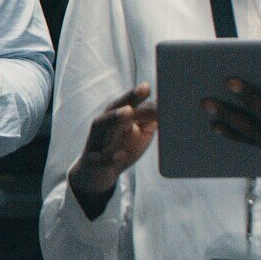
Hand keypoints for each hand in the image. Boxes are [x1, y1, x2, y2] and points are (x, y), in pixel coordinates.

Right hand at [66, 85, 159, 218]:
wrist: (99, 173)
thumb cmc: (122, 147)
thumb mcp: (140, 132)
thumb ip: (151, 119)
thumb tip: (168, 107)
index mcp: (116, 117)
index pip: (127, 103)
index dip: (137, 95)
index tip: (148, 86)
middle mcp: (103, 125)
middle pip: (114, 108)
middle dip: (128, 98)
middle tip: (143, 90)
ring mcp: (96, 142)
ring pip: (101, 126)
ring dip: (114, 118)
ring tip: (128, 112)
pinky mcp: (92, 161)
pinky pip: (98, 158)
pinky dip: (108, 156)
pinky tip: (120, 155)